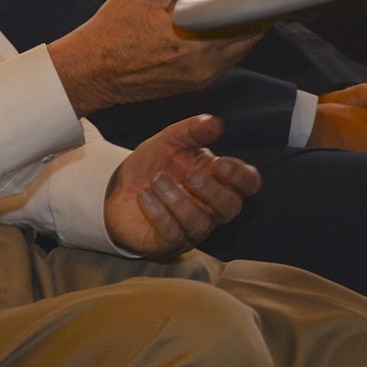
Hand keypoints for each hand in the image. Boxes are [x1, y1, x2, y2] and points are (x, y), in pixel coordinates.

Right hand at [48, 0, 266, 116]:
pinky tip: (205, 23)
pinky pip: (221, 59)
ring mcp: (201, 79)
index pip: (252, 20)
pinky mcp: (193, 85)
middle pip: (249, 35)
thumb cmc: (113, 30)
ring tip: (222, 3)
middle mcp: (206, 66)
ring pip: (236, 48)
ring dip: (237, 26)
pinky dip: (221, 40)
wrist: (89, 71)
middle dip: (250, 12)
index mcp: (199, 42)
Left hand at [103, 114, 260, 255]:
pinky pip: (173, 234)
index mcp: (219, 181)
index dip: (240, 176)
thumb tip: (216, 124)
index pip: (248, 184)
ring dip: (178, 200)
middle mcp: (211, 208)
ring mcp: (191, 228)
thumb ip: (192, 131)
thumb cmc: (153, 165)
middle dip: (212, 191)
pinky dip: (159, 213)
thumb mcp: (170, 140)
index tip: (218, 163)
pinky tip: (144, 195)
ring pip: (199, 223)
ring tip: (157, 180)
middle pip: (231, 208)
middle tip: (190, 175)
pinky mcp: (168, 242)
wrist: (118, 186)